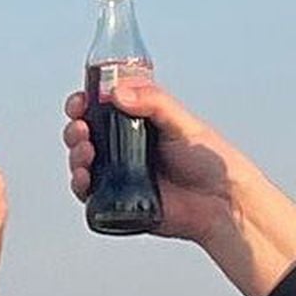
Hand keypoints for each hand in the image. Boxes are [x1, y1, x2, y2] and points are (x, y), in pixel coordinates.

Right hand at [64, 83, 240, 244]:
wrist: (220, 203)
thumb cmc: (208, 161)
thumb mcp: (182, 122)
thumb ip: (153, 102)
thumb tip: (116, 93)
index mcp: (139, 123)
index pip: (102, 108)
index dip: (85, 103)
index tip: (80, 102)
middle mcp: (127, 147)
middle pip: (86, 134)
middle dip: (75, 130)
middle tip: (81, 129)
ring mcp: (122, 174)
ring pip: (83, 162)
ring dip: (75, 155)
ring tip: (86, 152)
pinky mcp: (121, 200)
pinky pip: (91, 193)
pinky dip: (80, 185)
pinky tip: (84, 178)